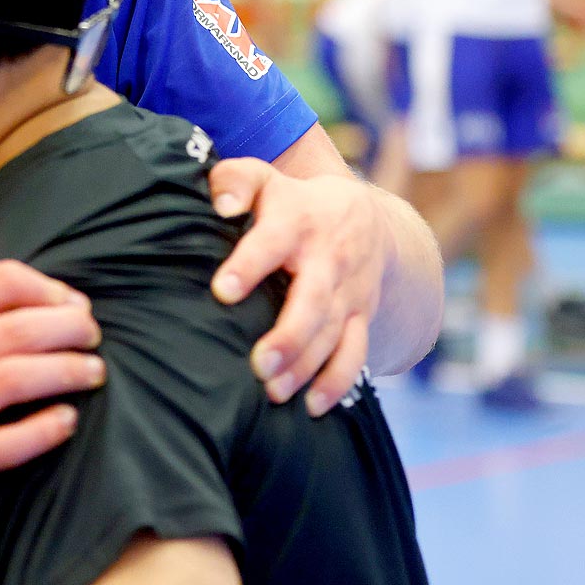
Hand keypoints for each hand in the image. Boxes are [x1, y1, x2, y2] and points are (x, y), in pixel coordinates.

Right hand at [0, 244, 102, 509]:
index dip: (44, 286)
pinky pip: (5, 446)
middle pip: (14, 330)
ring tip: (93, 370)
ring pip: (13, 380)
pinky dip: (44, 430)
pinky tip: (67, 419)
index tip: (70, 302)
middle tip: (91, 334)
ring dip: (66, 371)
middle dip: (68, 327)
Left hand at [207, 158, 382, 415]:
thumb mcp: (261, 177)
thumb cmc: (288, 199)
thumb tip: (222, 206)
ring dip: (306, 367)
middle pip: (313, 301)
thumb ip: (233, 182)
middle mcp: (328, 258)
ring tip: (274, 392)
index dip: (249, 265)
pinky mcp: (362, 316)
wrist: (360, 214)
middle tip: (258, 365)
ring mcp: (350, 291)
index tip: (222, 291)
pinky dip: (337, 382)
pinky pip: (356, 353)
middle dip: (289, 336)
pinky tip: (312, 407)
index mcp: (297, 220)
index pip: (272, 241)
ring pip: (334, 334)